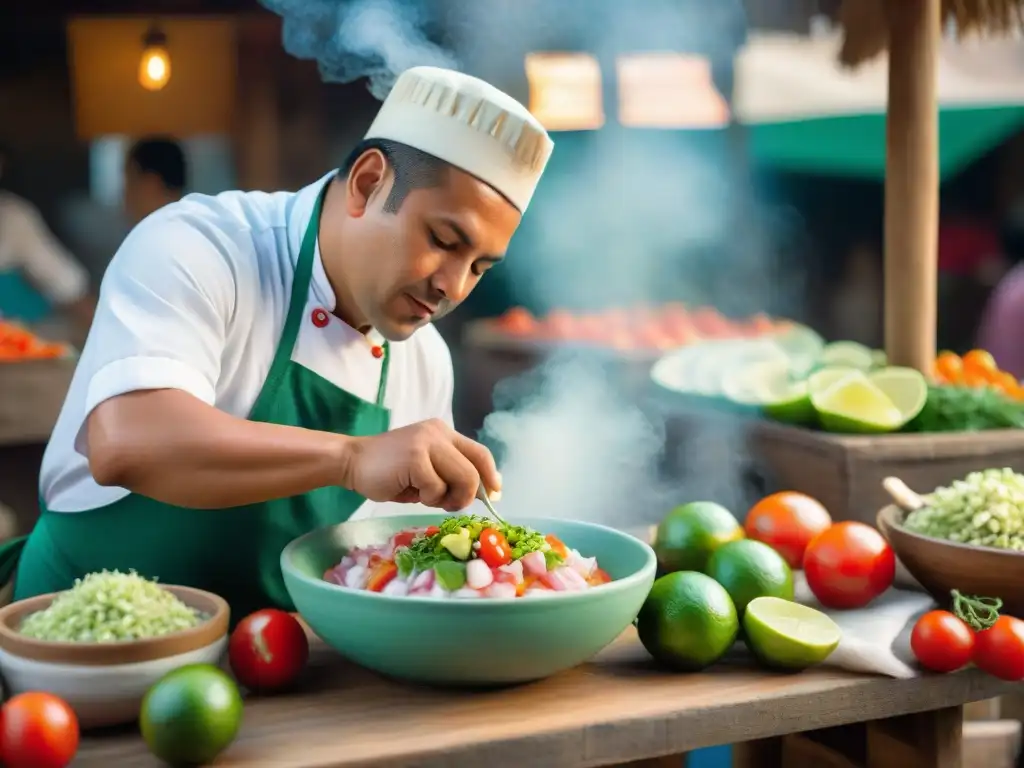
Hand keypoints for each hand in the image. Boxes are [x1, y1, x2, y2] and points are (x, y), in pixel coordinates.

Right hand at [342, 419, 500, 510]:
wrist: (351, 462)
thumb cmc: (390, 472)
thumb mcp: (427, 469)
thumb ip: (451, 474)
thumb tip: (483, 492)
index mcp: (444, 433)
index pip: (480, 453)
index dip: (491, 476)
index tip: (493, 495)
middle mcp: (439, 433)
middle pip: (475, 471)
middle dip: (466, 496)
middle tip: (447, 504)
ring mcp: (428, 443)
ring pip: (462, 479)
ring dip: (445, 498)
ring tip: (423, 495)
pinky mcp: (415, 457)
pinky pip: (436, 488)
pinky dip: (426, 498)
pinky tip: (408, 489)